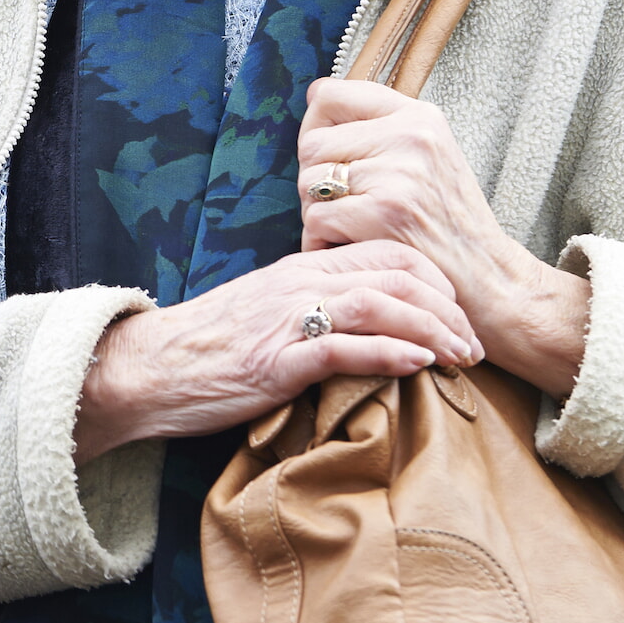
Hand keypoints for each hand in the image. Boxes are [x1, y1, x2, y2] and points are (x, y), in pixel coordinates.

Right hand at [74, 241, 480, 460]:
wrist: (148, 369)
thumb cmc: (208, 349)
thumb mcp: (266, 315)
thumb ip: (313, 309)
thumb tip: (365, 326)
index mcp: (299, 270)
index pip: (383, 253)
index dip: (433, 279)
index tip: (459, 314)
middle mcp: (298, 284)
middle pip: (393, 274)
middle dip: (447, 307)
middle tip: (476, 343)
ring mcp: (286, 320)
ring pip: (377, 304)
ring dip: (431, 329)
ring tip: (462, 356)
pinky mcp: (275, 360)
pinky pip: (342, 347)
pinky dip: (388, 352)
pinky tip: (418, 363)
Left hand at [296, 78, 586, 396]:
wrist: (491, 282)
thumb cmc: (446, 224)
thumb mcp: (427, 158)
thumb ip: (379, 131)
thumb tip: (315, 99)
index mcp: (419, 115)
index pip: (328, 94)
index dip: (315, 128)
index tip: (331, 158)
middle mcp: (411, 134)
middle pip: (310, 144)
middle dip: (316, 182)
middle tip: (348, 209)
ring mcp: (400, 172)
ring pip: (308, 183)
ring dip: (319, 214)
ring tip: (357, 229)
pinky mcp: (387, 211)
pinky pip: (317, 220)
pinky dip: (323, 243)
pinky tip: (354, 250)